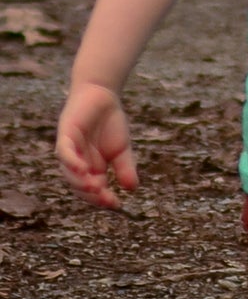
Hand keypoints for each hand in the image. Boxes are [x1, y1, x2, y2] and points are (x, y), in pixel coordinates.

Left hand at [57, 81, 137, 208]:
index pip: (92, 190)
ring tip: (96, 187)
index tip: (116, 205)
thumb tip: (132, 189)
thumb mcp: (121, 149)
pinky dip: (72, 163)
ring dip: (80, 183)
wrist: (102, 93)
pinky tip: (83, 170)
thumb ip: (124, 168)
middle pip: (79, 186)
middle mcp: (77, 163)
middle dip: (91, 195)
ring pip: (69, 173)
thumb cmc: (109, 122)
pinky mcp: (65, 136)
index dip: (102, 199)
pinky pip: (64, 153)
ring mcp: (69, 150)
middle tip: (106, 198)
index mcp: (90, 169)